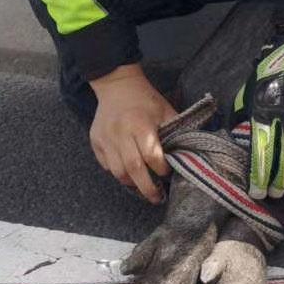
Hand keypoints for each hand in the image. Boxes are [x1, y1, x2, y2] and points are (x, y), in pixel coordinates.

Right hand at [89, 64, 175, 203]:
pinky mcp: (95, 141)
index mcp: (140, 124)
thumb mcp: (165, 110)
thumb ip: (177, 131)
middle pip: (133, 169)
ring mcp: (105, 138)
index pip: (152, 156)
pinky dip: (118, 173)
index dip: (162, 169)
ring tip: (143, 188)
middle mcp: (120, 132)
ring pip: (117, 171)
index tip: (168, 174)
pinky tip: (129, 174)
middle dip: (147, 188)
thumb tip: (188, 154)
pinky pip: (106, 165)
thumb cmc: (145, 99)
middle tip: (157, 198)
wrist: (117, 85)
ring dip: (132, 183)